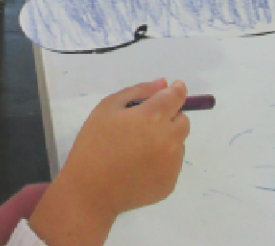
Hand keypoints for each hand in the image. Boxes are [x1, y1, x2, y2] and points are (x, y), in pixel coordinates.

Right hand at [29, 78, 189, 245]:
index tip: (173, 88)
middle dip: (170, 116)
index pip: (176, 97)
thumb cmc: (93, 144)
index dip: (176, 90)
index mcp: (152, 117)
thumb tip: (162, 84)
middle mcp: (169, 138)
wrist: (91, 190)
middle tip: (146, 123)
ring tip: (138, 148)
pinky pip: (172, 164)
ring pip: (178, 143)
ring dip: (166, 139)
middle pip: (183, 120)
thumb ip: (137, 91)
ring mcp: (172, 163)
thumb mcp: (107, 108)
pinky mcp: (170, 183)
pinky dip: (161, 160)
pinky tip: (138, 166)